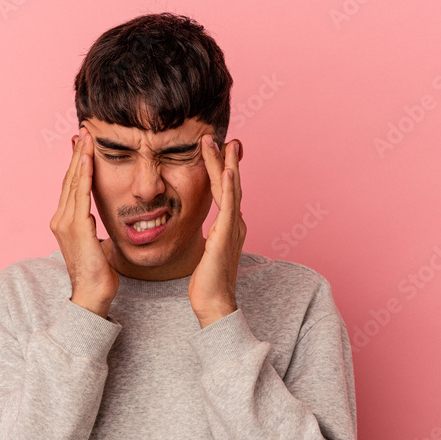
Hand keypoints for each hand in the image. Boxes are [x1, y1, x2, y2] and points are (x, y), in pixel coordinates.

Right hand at [49, 127, 118, 317]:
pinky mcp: (77, 228)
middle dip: (77, 153)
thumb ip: (92, 226)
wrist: (93, 294)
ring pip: (73, 183)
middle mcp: (60, 219)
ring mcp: (66, 224)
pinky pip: (81, 195)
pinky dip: (85, 175)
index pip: (71, 185)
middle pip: (69, 179)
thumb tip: (98, 218)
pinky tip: (89, 160)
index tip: (82, 143)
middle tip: (83, 130)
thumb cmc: (98, 273)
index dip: (77, 162)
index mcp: (64, 221)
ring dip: (81, 158)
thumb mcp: (94, 242)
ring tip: (86, 137)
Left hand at [189, 135, 246, 327]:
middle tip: (222, 137)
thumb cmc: (207, 282)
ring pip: (231, 189)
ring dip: (226, 164)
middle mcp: (234, 223)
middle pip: (231, 184)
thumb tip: (206, 232)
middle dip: (226, 159)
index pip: (225, 191)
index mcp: (228, 226)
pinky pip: (228, 206)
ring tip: (221, 143)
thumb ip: (209, 238)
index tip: (219, 150)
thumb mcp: (206, 252)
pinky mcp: (225, 235)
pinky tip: (227, 170)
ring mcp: (232, 228)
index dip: (222, 169)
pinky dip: (229, 186)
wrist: (213, 302)